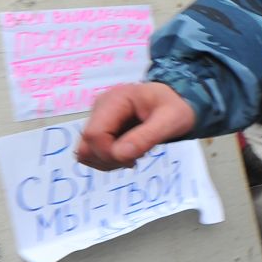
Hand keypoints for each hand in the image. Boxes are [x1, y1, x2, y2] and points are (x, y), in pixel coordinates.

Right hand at [77, 82, 196, 170]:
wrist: (175, 102)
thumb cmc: (175, 108)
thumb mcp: (170, 121)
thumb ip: (146, 137)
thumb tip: (120, 154)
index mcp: (115, 100)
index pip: (94, 134)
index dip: (109, 153)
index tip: (133, 159)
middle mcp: (100, 107)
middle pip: (86, 145)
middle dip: (109, 160)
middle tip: (136, 157)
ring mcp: (97, 118)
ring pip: (86, 152)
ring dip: (108, 162)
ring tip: (134, 154)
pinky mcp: (100, 128)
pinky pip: (92, 153)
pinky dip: (108, 160)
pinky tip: (128, 153)